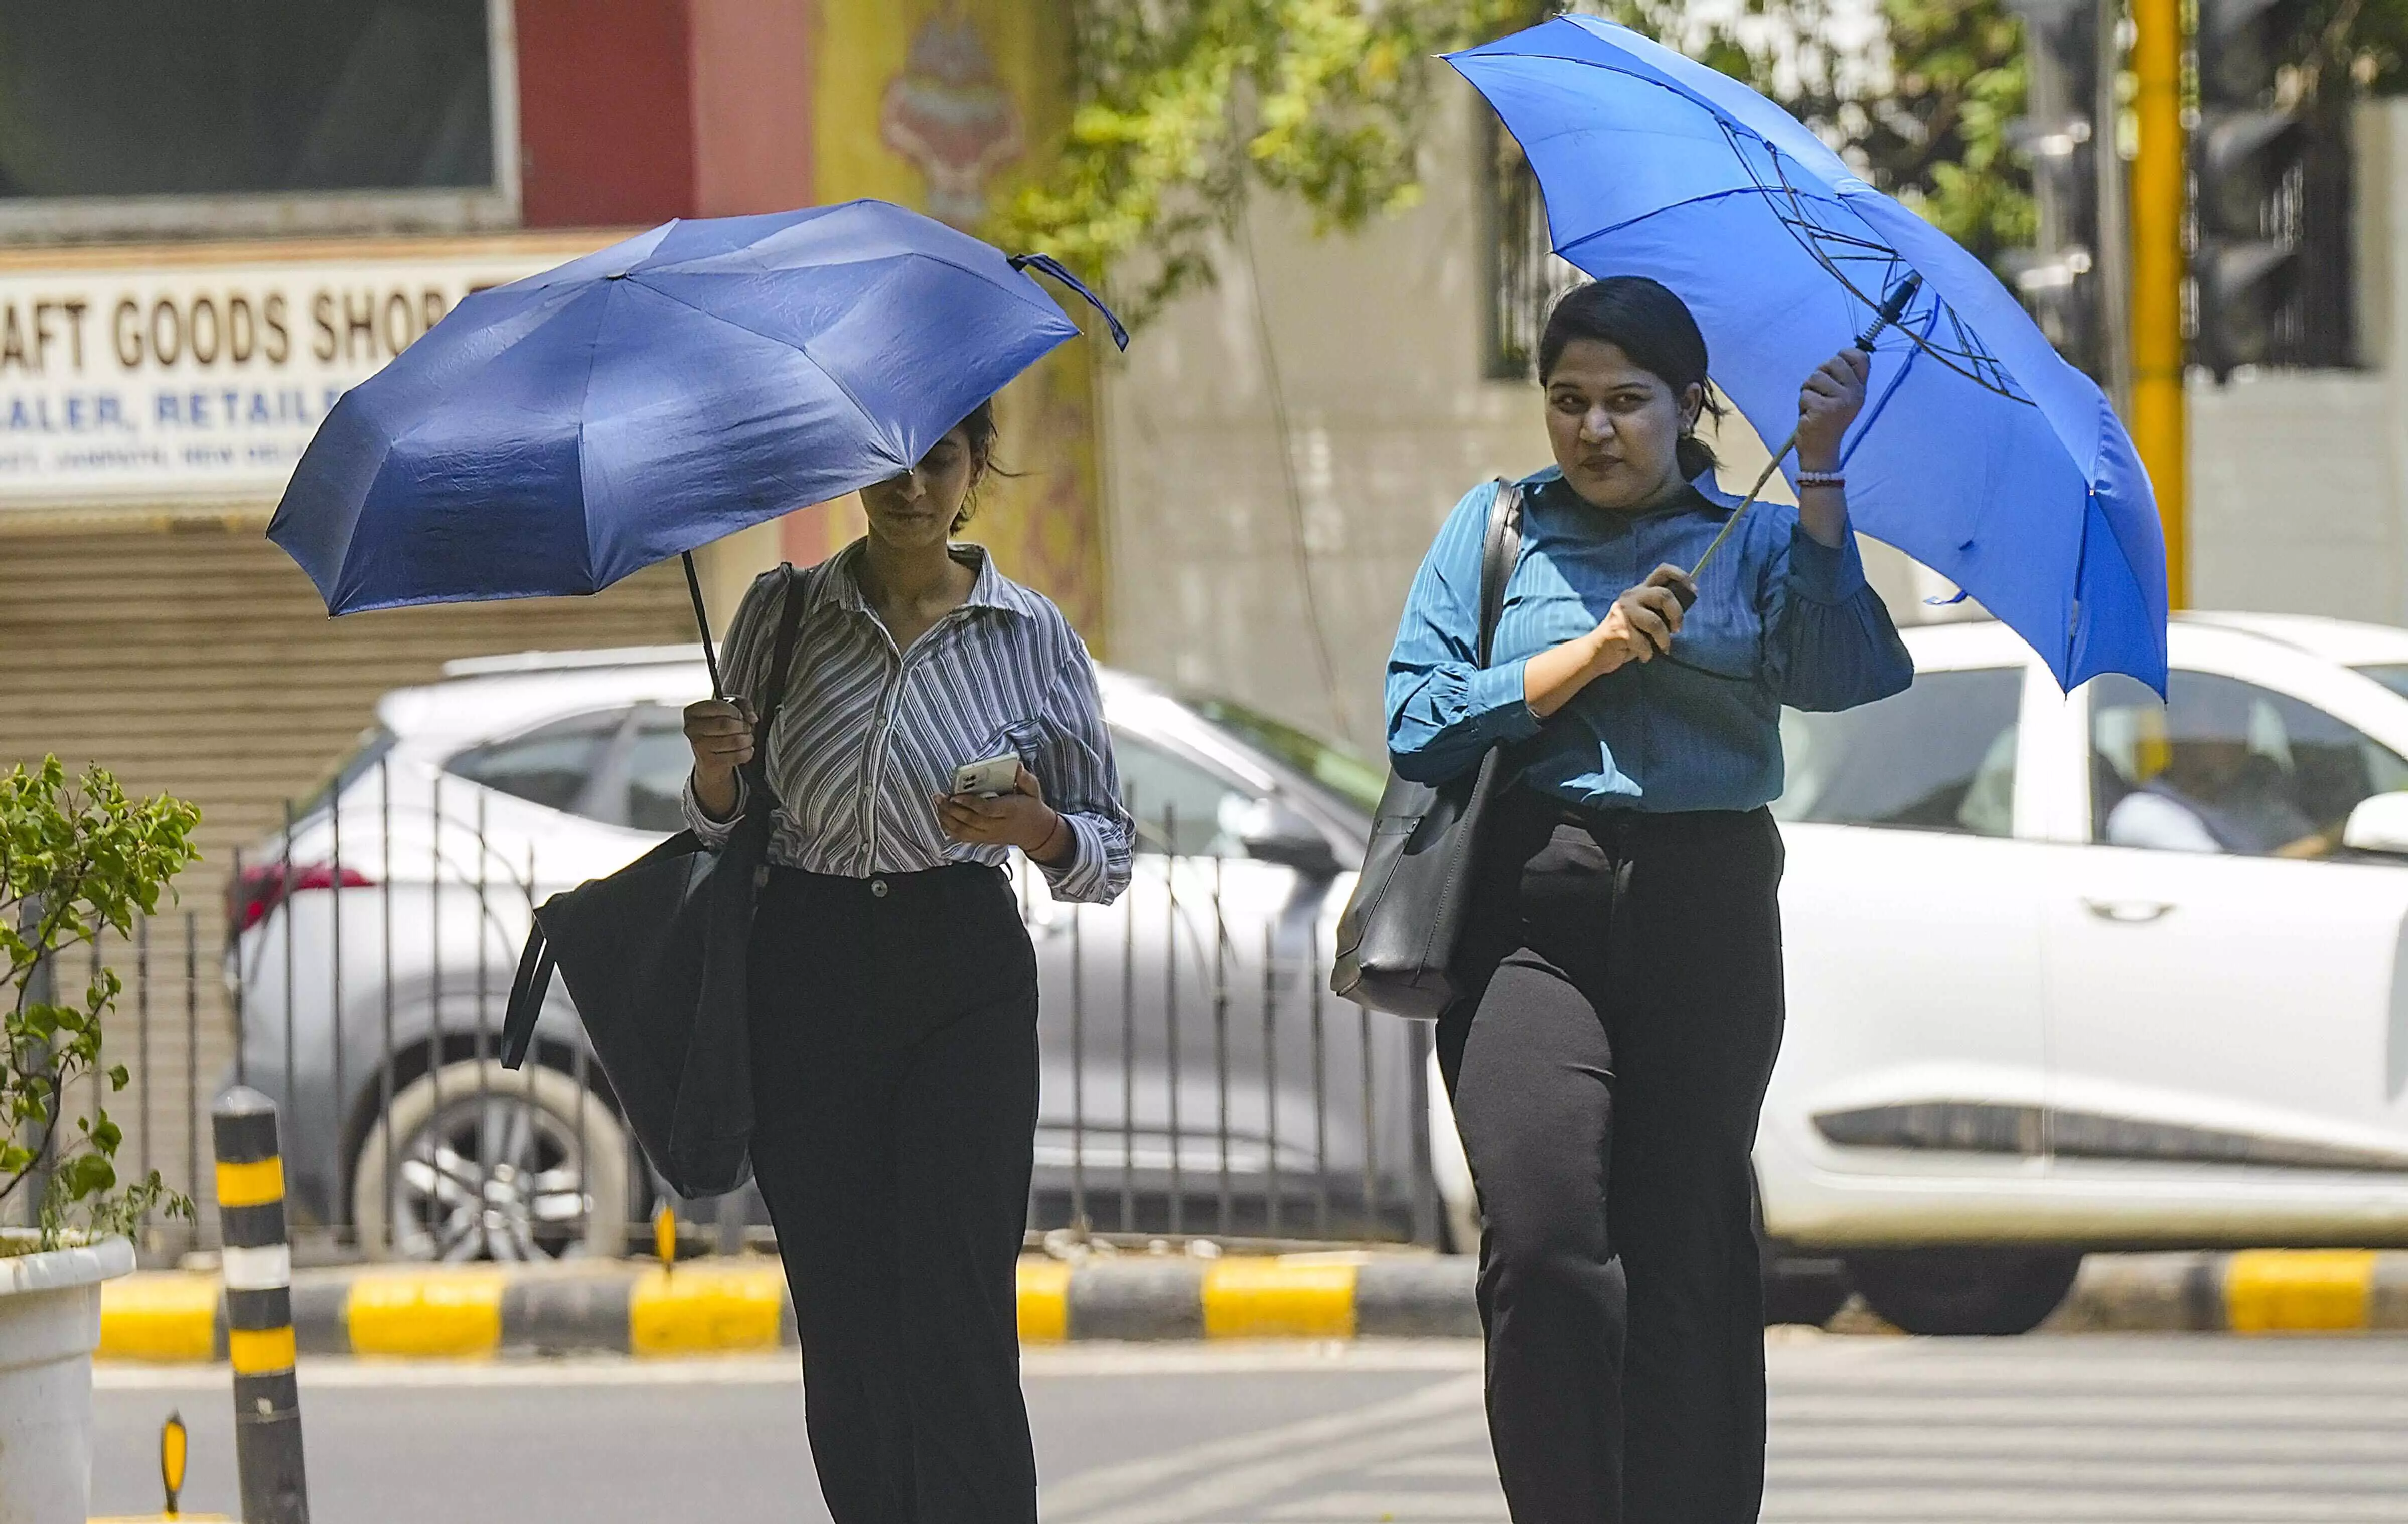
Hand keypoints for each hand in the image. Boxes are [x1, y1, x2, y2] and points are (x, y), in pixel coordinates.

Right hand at [684, 697, 755, 817]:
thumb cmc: (722, 731)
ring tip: (746, 741)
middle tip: (747, 731)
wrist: (711, 763)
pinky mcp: (708, 763)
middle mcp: (690, 729)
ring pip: (735, 739)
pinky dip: (747, 754)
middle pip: (729, 723)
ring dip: (748, 740)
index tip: (741, 717)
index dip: (736, 710)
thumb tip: (752, 716)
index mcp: (692, 712)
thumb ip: (742, 705)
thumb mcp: (729, 713)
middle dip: (744, 727)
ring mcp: (697, 747)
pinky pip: (737, 755)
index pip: (719, 704)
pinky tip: (744, 753)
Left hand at [937, 764, 1070, 862]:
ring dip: (947, 818)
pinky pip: (963, 837)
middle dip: (952, 809)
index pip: (986, 810)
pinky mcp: (983, 840)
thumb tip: (1016, 766)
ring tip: (938, 803)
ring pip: (964, 831)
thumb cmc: (1031, 807)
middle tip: (940, 796)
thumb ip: (1025, 779)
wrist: (1035, 832)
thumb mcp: (1033, 790)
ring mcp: (989, 835)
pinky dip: (949, 829)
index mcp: (1010, 811)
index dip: (969, 803)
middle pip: (971, 821)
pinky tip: (942, 817)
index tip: (955, 794)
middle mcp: (998, 826)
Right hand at [1594, 564, 1692, 666]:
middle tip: (1677, 630)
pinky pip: (1642, 641)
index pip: (1663, 571)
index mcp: (1641, 590)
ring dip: (1664, 639)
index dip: (1682, 576)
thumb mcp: (1645, 618)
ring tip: (1662, 648)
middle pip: (1664, 595)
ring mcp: (1623, 611)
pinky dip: (1647, 653)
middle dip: (1677, 615)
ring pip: (1655, 622)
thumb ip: (1659, 610)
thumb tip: (1682, 611)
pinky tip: (1644, 656)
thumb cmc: (1627, 636)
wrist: (1597, 652)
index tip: (1693, 591)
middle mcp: (1631, 596)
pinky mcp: (1618, 628)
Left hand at [1794, 347, 1869, 472]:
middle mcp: (1855, 393)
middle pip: (1833, 362)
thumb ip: (1842, 377)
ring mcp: (1841, 401)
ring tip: (1814, 406)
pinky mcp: (1824, 409)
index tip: (1834, 369)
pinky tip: (1810, 415)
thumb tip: (1839, 355)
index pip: (1861, 357)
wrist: (1821, 451)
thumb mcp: (1841, 397)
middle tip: (1820, 394)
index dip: (1844, 355)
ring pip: (1815, 376)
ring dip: (1808, 390)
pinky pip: (1805, 393)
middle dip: (1820, 375)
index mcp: (1860, 388)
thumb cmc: (1826, 421)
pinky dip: (1802, 404)